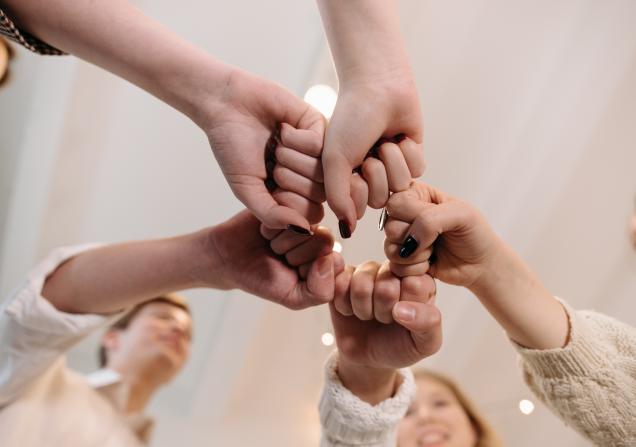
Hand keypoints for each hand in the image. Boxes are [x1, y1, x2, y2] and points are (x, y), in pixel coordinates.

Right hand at [202, 68, 325, 230]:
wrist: (227, 105)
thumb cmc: (233, 148)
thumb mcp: (247, 190)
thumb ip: (272, 215)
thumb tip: (303, 230)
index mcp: (294, 194)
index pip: (311, 215)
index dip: (288, 203)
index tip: (268, 186)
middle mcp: (310, 175)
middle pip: (320, 195)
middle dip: (288, 178)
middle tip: (270, 161)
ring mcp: (318, 152)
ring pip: (323, 171)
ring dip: (290, 158)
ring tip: (275, 145)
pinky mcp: (320, 126)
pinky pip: (321, 145)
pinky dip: (295, 139)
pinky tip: (282, 129)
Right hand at [207, 209, 342, 309]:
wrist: (228, 259)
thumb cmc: (262, 279)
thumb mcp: (293, 297)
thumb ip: (320, 291)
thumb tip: (330, 259)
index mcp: (329, 257)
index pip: (335, 261)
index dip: (310, 270)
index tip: (292, 273)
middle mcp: (321, 234)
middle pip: (323, 241)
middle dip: (294, 255)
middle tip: (278, 256)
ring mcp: (305, 214)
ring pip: (307, 226)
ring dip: (282, 240)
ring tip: (270, 243)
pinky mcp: (287, 200)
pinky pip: (289, 211)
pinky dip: (272, 225)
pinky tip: (264, 229)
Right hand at [322, 76, 424, 236]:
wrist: (377, 86)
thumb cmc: (350, 119)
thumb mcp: (335, 159)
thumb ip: (338, 198)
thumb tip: (347, 231)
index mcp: (346, 179)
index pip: (357, 208)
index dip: (357, 189)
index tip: (353, 167)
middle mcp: (368, 177)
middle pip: (381, 199)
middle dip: (376, 171)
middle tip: (370, 149)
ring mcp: (391, 168)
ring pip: (401, 186)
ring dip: (393, 159)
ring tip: (384, 139)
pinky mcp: (413, 158)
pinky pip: (417, 171)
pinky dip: (408, 151)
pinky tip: (399, 135)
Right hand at [330, 262, 440, 403]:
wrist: (368, 356)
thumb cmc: (400, 345)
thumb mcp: (425, 343)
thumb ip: (428, 323)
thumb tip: (402, 308)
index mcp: (421, 281)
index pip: (414, 284)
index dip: (404, 308)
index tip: (404, 318)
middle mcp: (395, 269)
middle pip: (386, 284)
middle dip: (382, 311)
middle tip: (385, 319)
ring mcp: (368, 270)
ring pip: (360, 282)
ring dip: (362, 309)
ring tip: (368, 315)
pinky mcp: (343, 275)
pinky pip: (338, 282)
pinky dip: (343, 305)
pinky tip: (350, 310)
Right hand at [384, 182, 569, 349]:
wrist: (481, 265)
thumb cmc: (475, 234)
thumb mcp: (460, 214)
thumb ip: (429, 220)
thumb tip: (407, 241)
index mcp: (417, 194)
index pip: (395, 202)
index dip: (412, 216)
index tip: (434, 220)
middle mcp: (405, 215)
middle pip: (390, 226)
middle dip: (415, 237)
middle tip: (436, 239)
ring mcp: (403, 238)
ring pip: (389, 247)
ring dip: (416, 255)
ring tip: (434, 251)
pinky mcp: (403, 260)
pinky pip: (395, 265)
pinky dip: (414, 269)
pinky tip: (430, 263)